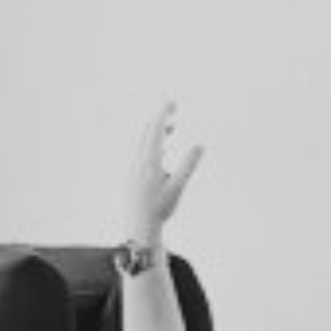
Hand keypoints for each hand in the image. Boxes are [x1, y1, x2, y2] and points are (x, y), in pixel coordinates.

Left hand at [125, 101, 204, 244]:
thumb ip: (188, 165)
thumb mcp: (177, 188)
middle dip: (159, 117)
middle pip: (147, 131)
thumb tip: (199, 145)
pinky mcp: (131, 175)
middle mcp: (138, 161)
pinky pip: (138, 151)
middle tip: (172, 107)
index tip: (171, 103)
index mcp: (150, 161)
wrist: (138, 227)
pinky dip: (148, 142)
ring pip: (141, 141)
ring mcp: (133, 167)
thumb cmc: (159, 210)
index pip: (156, 130)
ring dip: (154, 130)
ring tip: (170, 126)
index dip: (163, 114)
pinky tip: (159, 148)